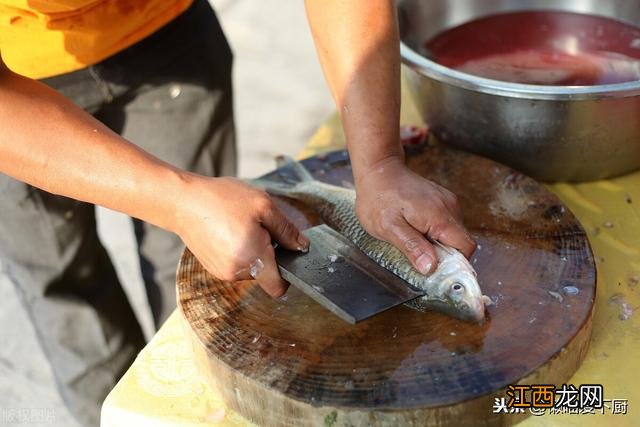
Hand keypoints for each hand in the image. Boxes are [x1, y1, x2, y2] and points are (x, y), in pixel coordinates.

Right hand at [173, 175, 308, 296]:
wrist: (183, 201)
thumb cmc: (223, 200)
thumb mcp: (263, 206)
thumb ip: (287, 230)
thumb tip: (302, 247)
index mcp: (253, 258)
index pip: (278, 288)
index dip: (288, 275)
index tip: (287, 254)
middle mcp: (236, 272)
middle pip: (266, 274)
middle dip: (269, 254)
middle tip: (259, 227)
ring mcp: (222, 272)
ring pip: (251, 269)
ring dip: (253, 251)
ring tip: (240, 226)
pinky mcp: (213, 267)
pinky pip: (236, 264)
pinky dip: (239, 251)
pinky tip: (229, 231)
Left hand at [354, 156, 475, 273]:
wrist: (378, 169)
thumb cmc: (378, 198)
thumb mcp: (389, 228)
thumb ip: (412, 247)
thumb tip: (431, 267)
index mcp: (439, 216)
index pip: (466, 247)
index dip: (455, 263)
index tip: (435, 269)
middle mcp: (449, 207)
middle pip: (460, 241)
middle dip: (443, 254)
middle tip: (416, 253)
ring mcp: (446, 201)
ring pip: (452, 233)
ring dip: (436, 242)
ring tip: (412, 236)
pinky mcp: (441, 199)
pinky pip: (445, 223)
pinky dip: (433, 231)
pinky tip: (414, 226)